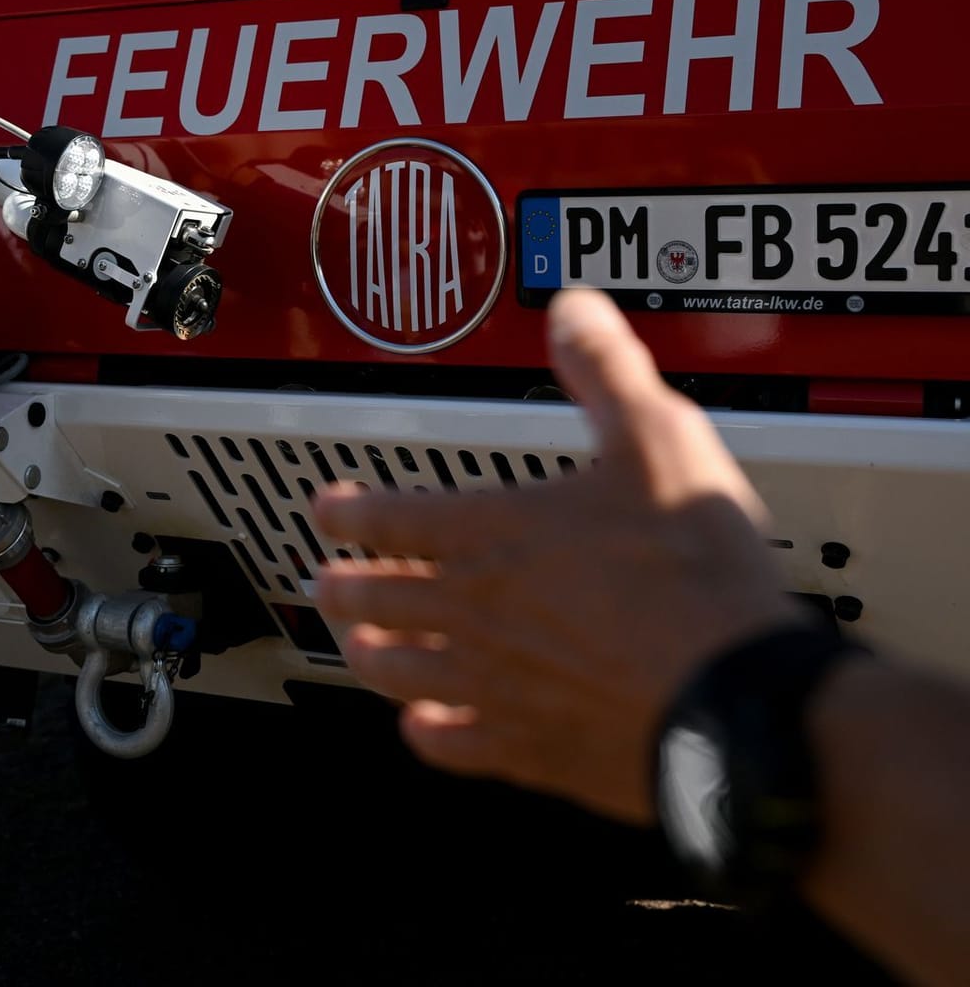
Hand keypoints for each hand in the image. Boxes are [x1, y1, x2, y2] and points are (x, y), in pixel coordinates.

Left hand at [311, 290, 794, 823]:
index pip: (387, 517)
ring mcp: (490, 684)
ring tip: (361, 646)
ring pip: (397, 670)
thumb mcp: (658, 441)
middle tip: (328, 580)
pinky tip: (426, 727)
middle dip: (344, 585)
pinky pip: (449, 743)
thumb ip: (607, 372)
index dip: (348, 511)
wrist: (733, 695)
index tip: (329, 510)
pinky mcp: (524, 747)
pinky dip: (428, 730)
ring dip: (372, 653)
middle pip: (376, 597)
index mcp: (489, 535)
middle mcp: (472, 611)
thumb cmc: (693, 574)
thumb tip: (575, 314)